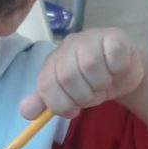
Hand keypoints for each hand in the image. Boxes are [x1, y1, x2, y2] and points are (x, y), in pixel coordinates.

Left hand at [20, 28, 144, 119]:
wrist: (122, 72)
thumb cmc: (92, 83)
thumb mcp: (68, 96)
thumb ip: (47, 102)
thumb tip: (25, 112)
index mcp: (53, 61)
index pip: (47, 84)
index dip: (61, 104)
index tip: (73, 111)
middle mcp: (69, 46)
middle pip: (67, 76)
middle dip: (84, 96)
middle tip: (93, 94)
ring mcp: (91, 38)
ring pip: (90, 66)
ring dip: (101, 84)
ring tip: (105, 82)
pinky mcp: (114, 37)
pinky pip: (113, 57)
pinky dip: (116, 70)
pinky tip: (116, 70)